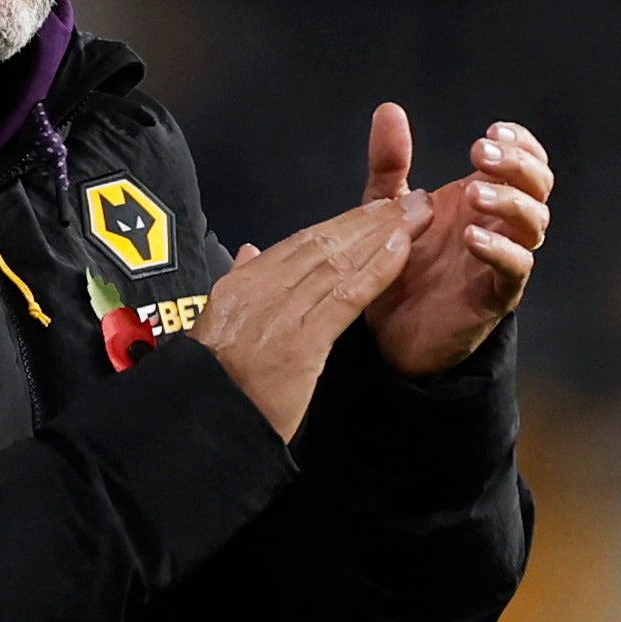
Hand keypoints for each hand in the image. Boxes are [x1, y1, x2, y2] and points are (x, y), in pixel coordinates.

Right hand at [188, 191, 430, 441]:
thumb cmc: (213, 382)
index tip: (374, 209)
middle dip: (370, 220)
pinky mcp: (302, 342)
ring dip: (382, 235)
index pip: (300, 243)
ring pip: (338, 262)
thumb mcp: (216, 324)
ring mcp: (281, 313)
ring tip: (417, 214)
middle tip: (411, 200)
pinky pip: (345, 297)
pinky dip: (376, 270)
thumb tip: (250, 251)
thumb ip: (238, 282)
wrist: (203, 421)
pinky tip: (402, 249)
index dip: (342, 223)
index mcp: (241, 284)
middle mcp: (261, 288)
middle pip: (324, 243)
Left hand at [357, 107, 548, 375]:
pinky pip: (515, 269)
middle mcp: (500, 224)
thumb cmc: (397, 261)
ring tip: (474, 192)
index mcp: (484, 195)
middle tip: (480, 153)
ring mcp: (502, 259)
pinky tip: (472, 236)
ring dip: (510, 202)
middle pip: (539, 185)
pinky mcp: (494, 296)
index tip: (492, 131)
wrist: (388, 331)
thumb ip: (390, 161)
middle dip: (517, 164)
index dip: (520, 143)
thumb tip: (389, 108)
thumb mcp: (386, 204)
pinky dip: (500, 249)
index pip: (527, 160)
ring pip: (535, 224)